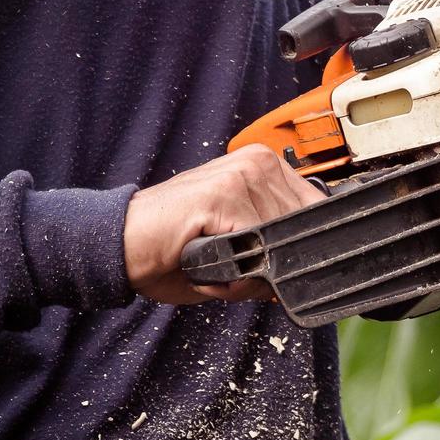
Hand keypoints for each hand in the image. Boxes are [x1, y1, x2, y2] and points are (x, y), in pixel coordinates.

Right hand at [123, 145, 324, 304]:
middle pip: (302, 232)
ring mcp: (241, 176)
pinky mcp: (223, 195)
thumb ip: (274, 254)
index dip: (301, 248)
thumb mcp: (239, 248)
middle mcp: (258, 164)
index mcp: (265, 168)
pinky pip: (256, 251)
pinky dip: (236, 275)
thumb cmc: (176, 247)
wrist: (122, 245)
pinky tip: (208, 266)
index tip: (274, 266)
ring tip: (215, 266)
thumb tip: (305, 272)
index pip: (316, 212)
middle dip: (270, 267)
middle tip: (231, 270)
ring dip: (250, 274)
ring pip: (280, 245)